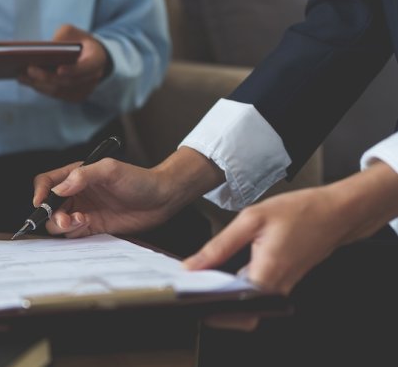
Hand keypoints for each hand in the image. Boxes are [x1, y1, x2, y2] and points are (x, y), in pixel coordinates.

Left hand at [18, 24, 108, 102]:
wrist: (91, 55)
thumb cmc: (78, 40)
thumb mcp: (71, 32)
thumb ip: (59, 38)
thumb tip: (41, 52)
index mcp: (96, 59)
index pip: (87, 67)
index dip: (73, 70)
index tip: (59, 70)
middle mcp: (93, 78)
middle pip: (67, 82)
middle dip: (47, 77)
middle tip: (29, 70)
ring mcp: (84, 90)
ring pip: (59, 91)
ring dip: (38, 84)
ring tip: (21, 76)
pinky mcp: (74, 97)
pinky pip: (55, 94)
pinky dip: (40, 88)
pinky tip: (26, 81)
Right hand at [33, 158, 180, 236]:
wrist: (161, 199)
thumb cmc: (138, 179)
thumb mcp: (110, 170)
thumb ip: (83, 175)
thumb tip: (59, 188)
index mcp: (76, 175)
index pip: (47, 182)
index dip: (40, 192)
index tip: (40, 202)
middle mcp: (76, 193)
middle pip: (49, 206)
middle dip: (51, 214)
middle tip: (65, 218)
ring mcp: (83, 210)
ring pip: (58, 222)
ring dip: (63, 225)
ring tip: (81, 221)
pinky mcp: (92, 226)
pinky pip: (73, 234)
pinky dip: (74, 233)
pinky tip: (88, 225)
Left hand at [184, 161, 397, 330]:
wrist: (335, 213)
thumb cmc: (301, 212)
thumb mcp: (252, 219)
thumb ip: (219, 246)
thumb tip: (192, 266)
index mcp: (267, 274)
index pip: (231, 307)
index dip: (206, 305)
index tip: (188, 293)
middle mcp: (275, 289)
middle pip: (236, 312)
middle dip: (210, 303)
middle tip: (191, 285)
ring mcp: (280, 289)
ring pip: (243, 305)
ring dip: (221, 295)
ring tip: (202, 276)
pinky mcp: (280, 285)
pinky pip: (252, 294)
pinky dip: (233, 288)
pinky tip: (221, 272)